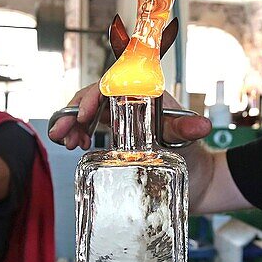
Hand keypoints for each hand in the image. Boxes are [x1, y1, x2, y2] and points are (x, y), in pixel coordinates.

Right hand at [49, 84, 211, 149]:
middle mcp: (131, 101)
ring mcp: (123, 116)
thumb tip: (201, 126)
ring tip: (65, 141)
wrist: (196, 176)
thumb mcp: (183, 137)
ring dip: (73, 123)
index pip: (112, 86)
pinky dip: (80, 132)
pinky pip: (93, 126)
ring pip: (90, 111)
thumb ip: (186, 129)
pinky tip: (77, 144)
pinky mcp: (118, 133)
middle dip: (74, 112)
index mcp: (144, 94)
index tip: (84, 115)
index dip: (93, 97)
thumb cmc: (191, 150)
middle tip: (60, 131)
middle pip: (95, 97)